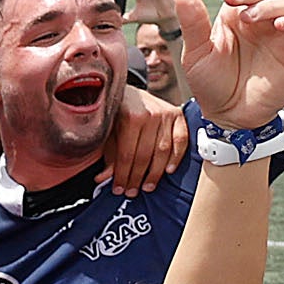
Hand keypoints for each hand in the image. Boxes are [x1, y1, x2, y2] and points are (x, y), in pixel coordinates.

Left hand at [104, 81, 190, 195]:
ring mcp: (166, 114)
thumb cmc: (117, 113)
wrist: (131, 91)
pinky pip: (181, 140)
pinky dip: (177, 156)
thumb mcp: (108, 132)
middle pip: (145, 155)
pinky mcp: (178, 115)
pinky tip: (169, 170)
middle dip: (137, 177)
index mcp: (129, 116)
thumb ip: (108, 155)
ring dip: (156, 172)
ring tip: (148, 186)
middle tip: (133, 192)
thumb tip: (102, 179)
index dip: (123, 175)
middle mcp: (149, 114)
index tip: (119, 190)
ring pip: (163, 151)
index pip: (127, 154)